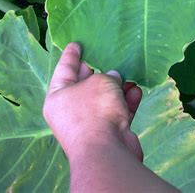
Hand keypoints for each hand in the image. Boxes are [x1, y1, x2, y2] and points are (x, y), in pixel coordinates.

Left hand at [43, 42, 142, 162]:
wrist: (106, 152)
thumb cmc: (95, 110)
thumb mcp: (101, 82)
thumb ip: (108, 76)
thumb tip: (114, 78)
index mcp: (58, 97)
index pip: (64, 69)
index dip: (71, 55)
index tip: (76, 43)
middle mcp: (70, 112)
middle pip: (85, 85)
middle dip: (98, 71)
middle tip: (106, 54)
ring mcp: (89, 125)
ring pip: (104, 100)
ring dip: (118, 87)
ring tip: (129, 73)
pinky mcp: (107, 135)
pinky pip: (117, 113)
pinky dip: (126, 102)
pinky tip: (137, 91)